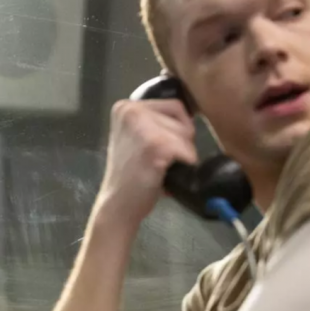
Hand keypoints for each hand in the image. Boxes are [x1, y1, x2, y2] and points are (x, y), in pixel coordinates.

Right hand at [97, 99, 197, 227]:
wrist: (118, 205)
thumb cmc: (130, 175)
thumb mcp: (136, 137)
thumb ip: (155, 122)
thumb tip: (192, 114)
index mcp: (125, 107)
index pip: (173, 105)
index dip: (177, 128)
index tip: (162, 148)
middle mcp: (131, 111)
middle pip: (182, 116)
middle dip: (181, 140)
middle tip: (161, 160)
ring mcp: (143, 126)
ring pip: (187, 133)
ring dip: (183, 154)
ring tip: (162, 168)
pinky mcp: (156, 145)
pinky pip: (188, 151)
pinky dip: (184, 165)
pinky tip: (166, 175)